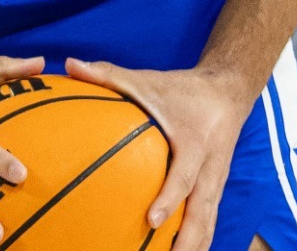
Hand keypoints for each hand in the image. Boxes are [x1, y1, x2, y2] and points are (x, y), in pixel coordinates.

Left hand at [66, 59, 251, 250]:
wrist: (227, 92)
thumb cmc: (180, 89)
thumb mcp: (147, 80)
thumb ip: (108, 74)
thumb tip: (69, 64)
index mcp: (195, 144)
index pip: (184, 177)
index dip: (170, 198)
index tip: (152, 220)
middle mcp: (210, 168)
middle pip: (203, 212)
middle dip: (189, 240)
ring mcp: (216, 182)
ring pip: (209, 222)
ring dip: (195, 246)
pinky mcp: (215, 189)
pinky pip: (208, 219)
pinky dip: (198, 240)